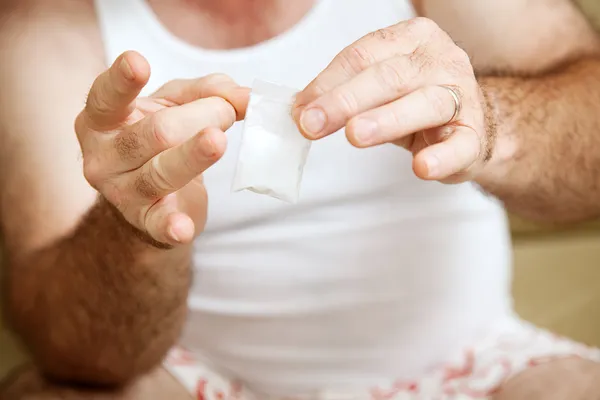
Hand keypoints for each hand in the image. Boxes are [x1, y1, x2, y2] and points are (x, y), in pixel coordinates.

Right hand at [75, 51, 248, 245]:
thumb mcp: (178, 105)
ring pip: (160, 172)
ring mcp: (120, 191)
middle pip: (155, 133)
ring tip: (218, 140)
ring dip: (195, 154)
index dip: (122, 81)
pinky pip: (158, 224)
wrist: (149, 194)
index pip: (106, 98)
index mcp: (102, 119)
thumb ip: (209, 92)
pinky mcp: (144, 221)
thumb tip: (246, 97)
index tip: (139, 62)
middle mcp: (102, 156)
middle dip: (200, 117)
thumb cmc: (158, 138)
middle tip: (227, 112)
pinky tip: (183, 228)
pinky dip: (171, 227)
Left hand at [293, 17, 494, 182]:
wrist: (469, 122)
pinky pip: (460, 146)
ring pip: (424, 104)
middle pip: (389, 77)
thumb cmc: (414, 99)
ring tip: (355, 135)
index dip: (327, 83)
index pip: (363, 56)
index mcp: (412, 39)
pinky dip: (442, 157)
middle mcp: (440, 60)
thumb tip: (301, 111)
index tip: (300, 110)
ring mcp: (462, 96)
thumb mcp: (377, 87)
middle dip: (345, 100)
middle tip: (312, 123)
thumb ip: (342, 92)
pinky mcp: (475, 135)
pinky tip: (422, 167)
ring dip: (386, 120)